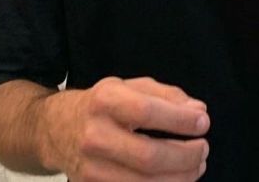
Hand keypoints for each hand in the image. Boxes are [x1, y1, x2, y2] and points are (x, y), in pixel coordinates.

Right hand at [45, 76, 208, 180]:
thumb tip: (198, 112)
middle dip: (186, 156)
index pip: (147, 112)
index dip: (180, 120)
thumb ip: (167, 96)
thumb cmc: (101, 105)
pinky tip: (176, 180)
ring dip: (179, 179)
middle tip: (203, 149)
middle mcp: (95, 136)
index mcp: (106, 101)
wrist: (55, 129)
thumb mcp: (129, 86)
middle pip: (148, 157)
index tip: (203, 122)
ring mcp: (91, 169)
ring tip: (196, 167)